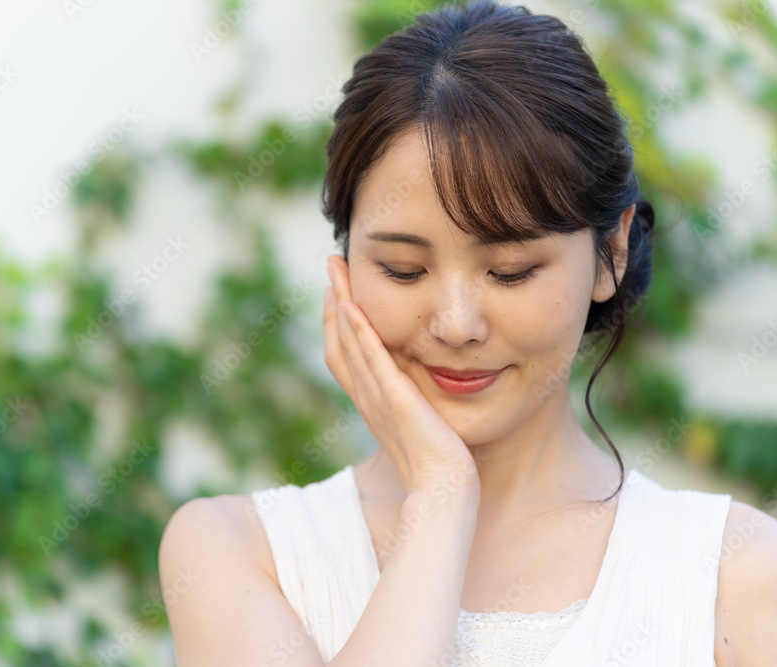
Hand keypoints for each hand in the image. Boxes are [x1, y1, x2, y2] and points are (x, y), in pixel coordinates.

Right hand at [323, 254, 478, 498]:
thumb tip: (425, 387)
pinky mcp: (395, 399)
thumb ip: (416, 405)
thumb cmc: (441, 466)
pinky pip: (372, 358)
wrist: (445, 491)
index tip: (341, 293)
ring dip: (340, 304)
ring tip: (336, 270)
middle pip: (338, 343)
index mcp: (373, 404)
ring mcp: (378, 398)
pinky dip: (359, 330)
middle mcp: (367, 398)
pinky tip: (353, 304)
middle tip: (332, 267)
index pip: (345, 357)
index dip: (339, 323)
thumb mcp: (423, 426)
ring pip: (348, 344)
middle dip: (334, 302)